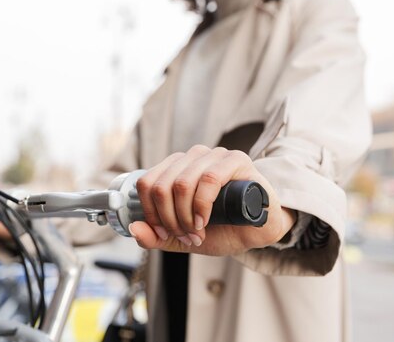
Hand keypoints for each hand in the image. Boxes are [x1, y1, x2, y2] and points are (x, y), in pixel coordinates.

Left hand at [129, 145, 295, 255]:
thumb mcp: (183, 238)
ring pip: (181, 182)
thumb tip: (134, 228)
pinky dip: (201, 204)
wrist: (260, 230)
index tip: (165, 233)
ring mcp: (214, 155)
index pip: (147, 183)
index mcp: (176, 169)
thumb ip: (158, 236)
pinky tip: (204, 220)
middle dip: (169, 219)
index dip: (150, 213)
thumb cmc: (223, 228)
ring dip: (184, 215)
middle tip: (185, 236)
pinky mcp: (236, 160)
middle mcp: (192, 158)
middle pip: (161, 185)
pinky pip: (208, 178)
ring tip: (196, 231)